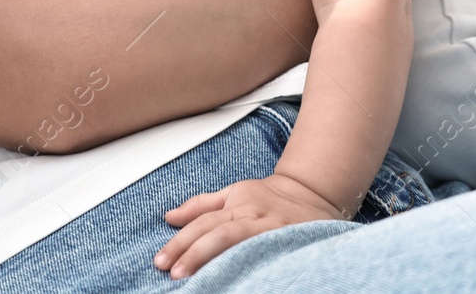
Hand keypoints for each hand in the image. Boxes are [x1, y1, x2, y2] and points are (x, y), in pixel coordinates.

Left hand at [156, 172, 345, 278]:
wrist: (313, 194)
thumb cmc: (268, 197)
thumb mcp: (233, 193)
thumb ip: (201, 206)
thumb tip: (169, 216)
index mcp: (236, 206)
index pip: (203, 223)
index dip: (181, 242)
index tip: (162, 260)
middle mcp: (253, 218)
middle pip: (219, 234)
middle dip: (194, 253)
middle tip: (173, 272)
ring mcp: (272, 232)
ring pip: (241, 245)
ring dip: (218, 262)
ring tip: (198, 282)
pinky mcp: (290, 245)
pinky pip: (267, 258)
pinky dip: (252, 268)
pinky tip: (239, 283)